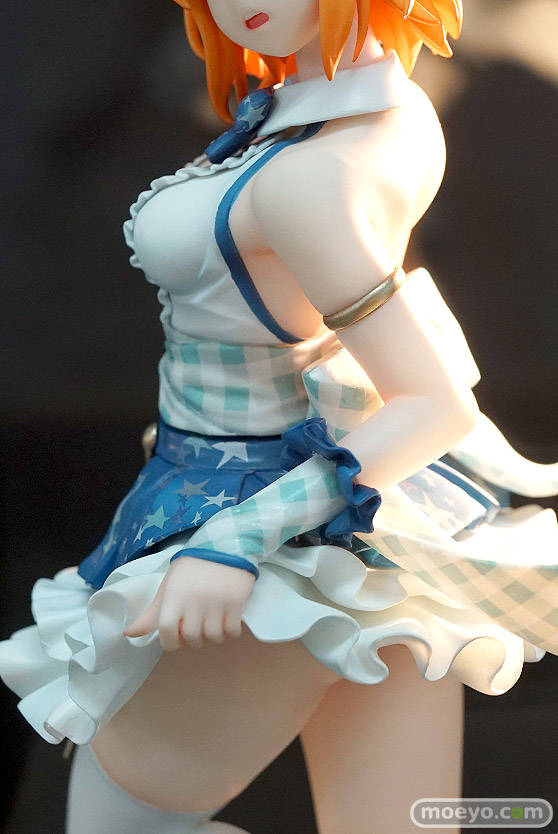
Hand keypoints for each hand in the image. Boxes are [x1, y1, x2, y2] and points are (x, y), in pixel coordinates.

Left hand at [124, 557, 254, 650]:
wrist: (225, 546)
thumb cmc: (192, 570)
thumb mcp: (169, 587)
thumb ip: (152, 613)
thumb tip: (128, 634)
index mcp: (174, 594)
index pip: (166, 630)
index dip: (170, 642)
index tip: (176, 640)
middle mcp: (194, 599)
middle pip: (191, 636)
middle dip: (193, 640)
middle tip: (197, 630)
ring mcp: (217, 600)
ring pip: (213, 636)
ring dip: (213, 637)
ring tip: (213, 625)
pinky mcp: (237, 600)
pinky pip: (232, 630)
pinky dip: (230, 631)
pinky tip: (227, 620)